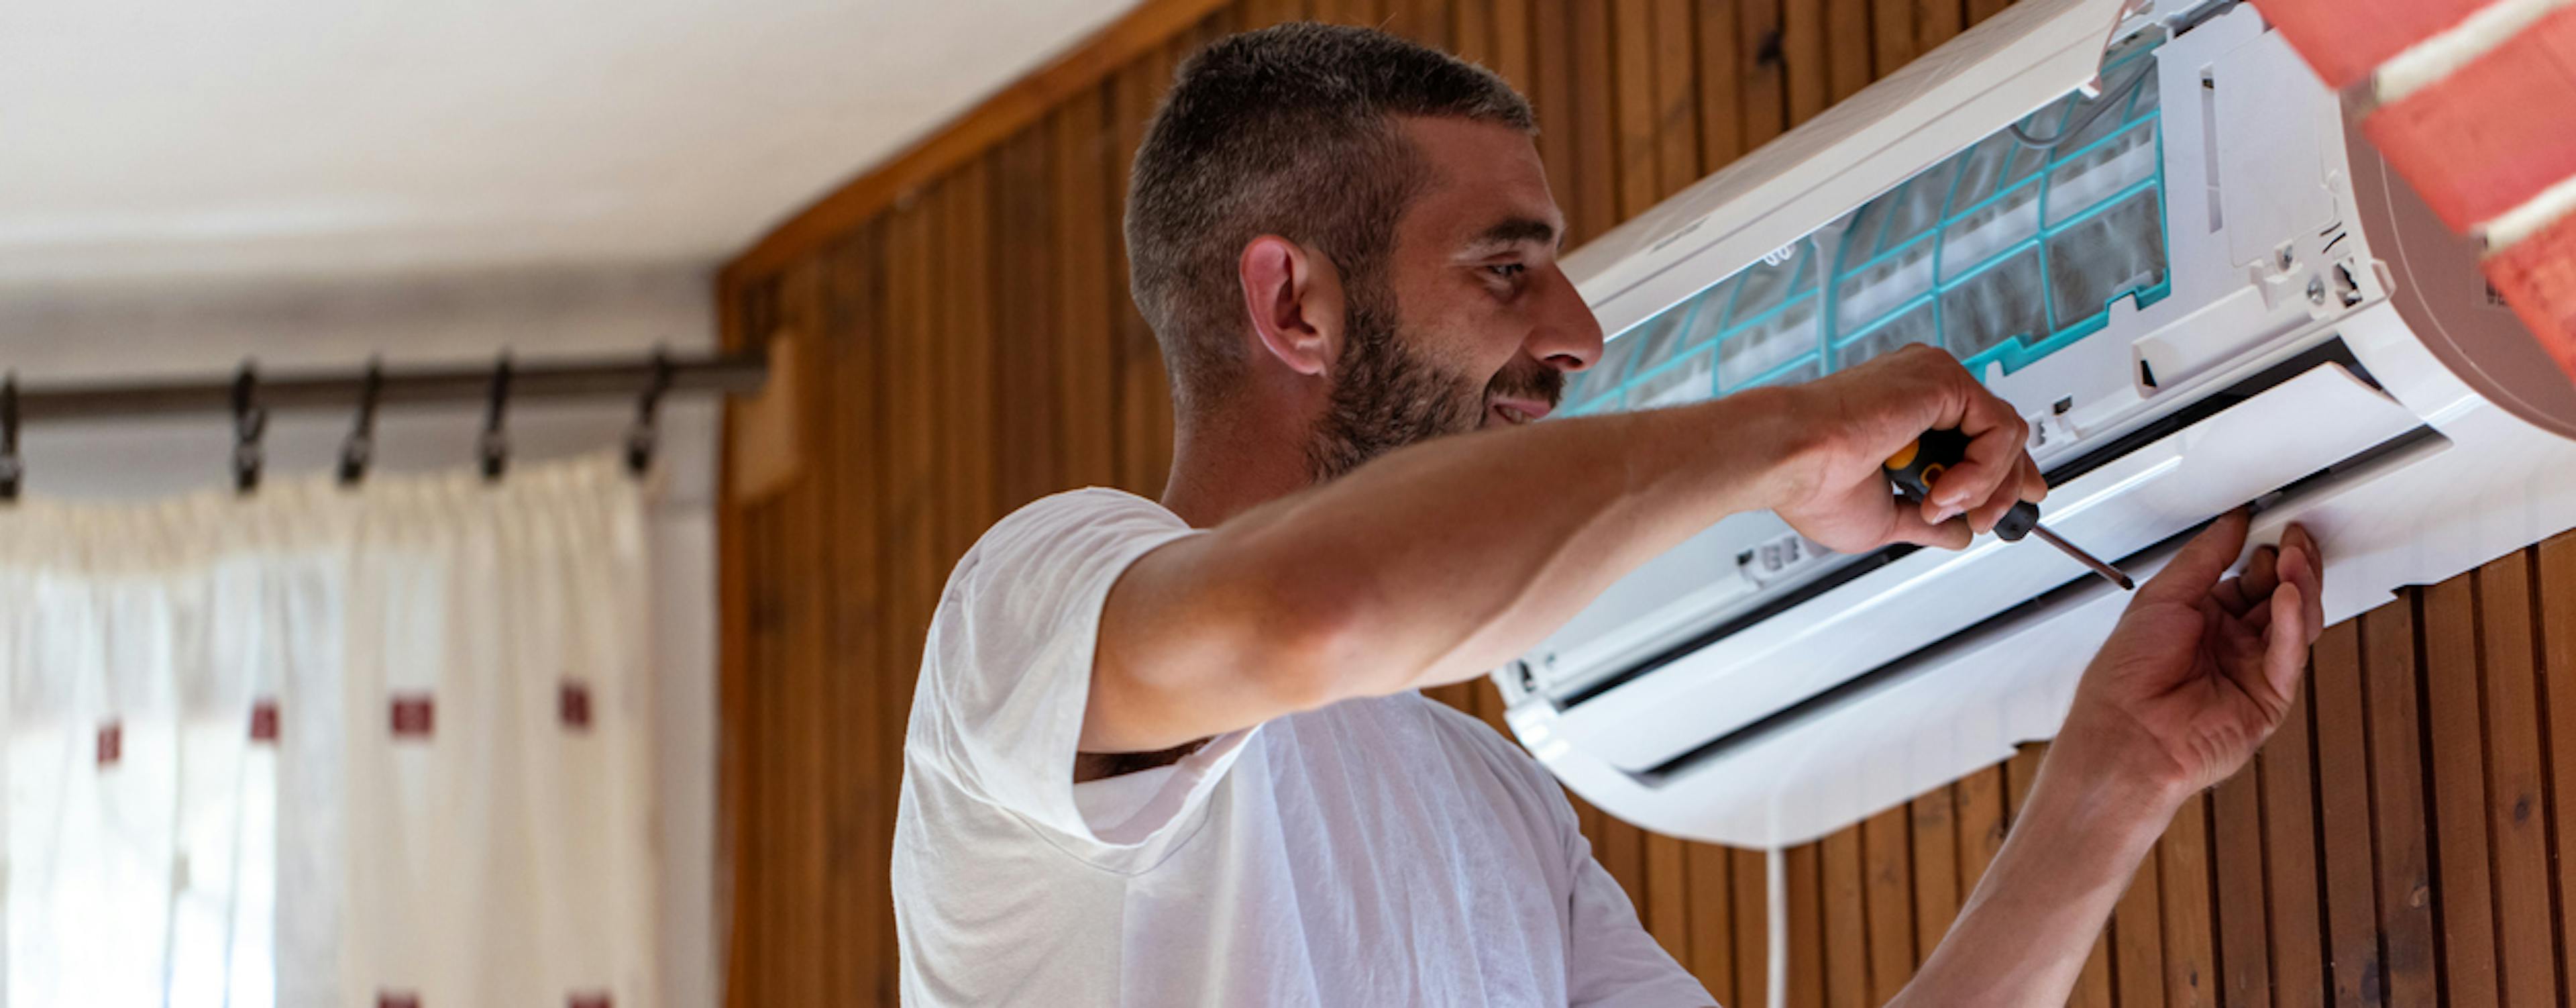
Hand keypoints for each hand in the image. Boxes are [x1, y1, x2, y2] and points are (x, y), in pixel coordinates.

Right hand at [1772, 344, 2047, 553]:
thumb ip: (1928, 522)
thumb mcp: (1886, 518)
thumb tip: (1959, 533)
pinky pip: (1998, 430)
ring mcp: (1934, 382)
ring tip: (1942, 507)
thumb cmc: (1811, 482)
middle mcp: (1924, 391)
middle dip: (2005, 487)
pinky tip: (1945, 489)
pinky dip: (1983, 470)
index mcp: (1908, 413)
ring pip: (2006, 434)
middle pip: (2002, 434)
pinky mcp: (1943, 381)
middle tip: (1986, 521)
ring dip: (1986, 487)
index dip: (2006, 472)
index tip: (2020, 501)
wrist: (1787, 458)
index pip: (1980, 435)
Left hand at [2057, 513, 2325, 803]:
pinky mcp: (2268, 698)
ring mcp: (2251, 670)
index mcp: (2201, 619)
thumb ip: (2203, 558)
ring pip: (2295, 622)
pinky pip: (2289, 655)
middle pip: (2279, 597)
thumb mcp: (2160, 597)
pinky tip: (2288, 595)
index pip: (2249, 579)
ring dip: (2298, 586)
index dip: (2263, 552)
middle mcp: (2230, 644)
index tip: (2273, 524)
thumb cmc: (2124, 676)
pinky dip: (2293, 623)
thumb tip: (2231, 524)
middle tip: (2296, 537)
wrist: (2125, 734)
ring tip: (2293, 558)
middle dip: (2291, 564)